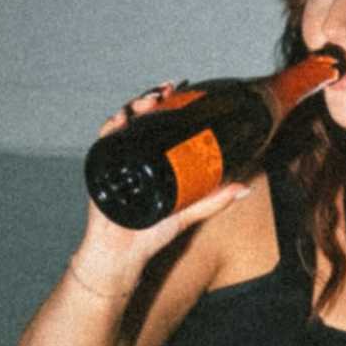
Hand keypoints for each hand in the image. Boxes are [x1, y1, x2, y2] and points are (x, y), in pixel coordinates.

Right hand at [67, 88, 254, 289]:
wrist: (124, 254)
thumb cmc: (150, 234)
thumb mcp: (188, 213)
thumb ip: (214, 200)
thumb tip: (245, 188)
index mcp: (153, 160)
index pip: (159, 123)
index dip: (167, 104)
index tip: (180, 91)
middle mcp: (134, 156)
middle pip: (140, 119)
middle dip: (150, 99)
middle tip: (165, 92)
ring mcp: (117, 161)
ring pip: (122, 125)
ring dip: (133, 108)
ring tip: (148, 102)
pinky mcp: (101, 171)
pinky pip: (103, 143)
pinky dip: (110, 129)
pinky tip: (120, 121)